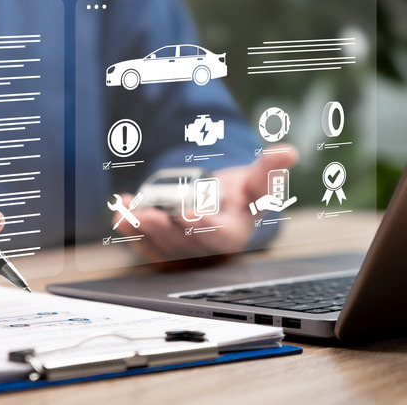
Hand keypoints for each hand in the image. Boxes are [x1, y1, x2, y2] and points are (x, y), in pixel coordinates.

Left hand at [114, 145, 297, 265]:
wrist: (219, 202)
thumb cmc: (242, 193)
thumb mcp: (258, 179)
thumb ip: (270, 169)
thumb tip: (287, 152)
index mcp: (234, 236)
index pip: (219, 237)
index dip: (203, 227)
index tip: (187, 214)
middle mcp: (207, 251)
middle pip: (184, 245)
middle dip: (164, 231)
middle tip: (148, 214)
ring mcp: (182, 253)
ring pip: (159, 248)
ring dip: (141, 232)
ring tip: (127, 213)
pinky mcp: (162, 249)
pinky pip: (143, 244)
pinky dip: (129, 230)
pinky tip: (118, 213)